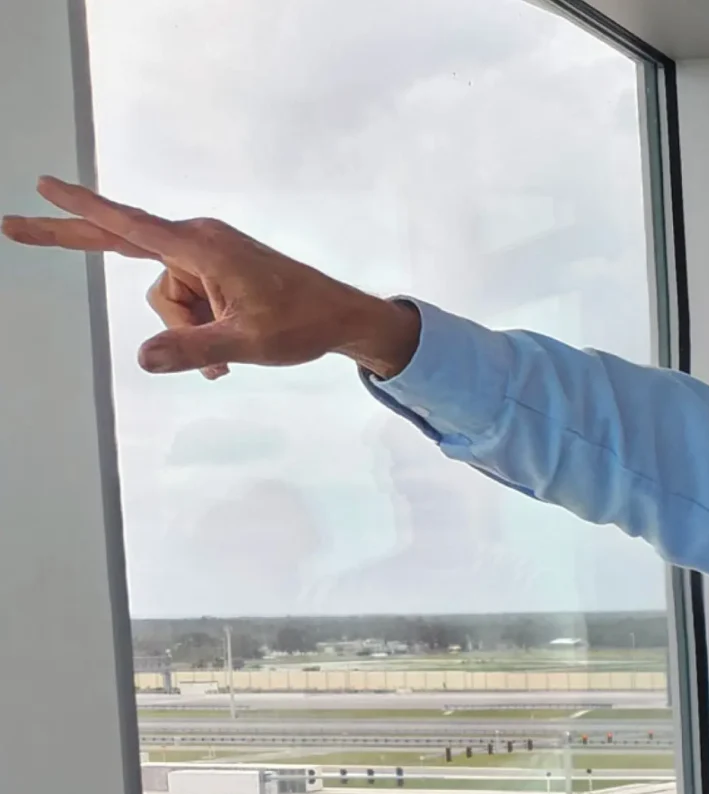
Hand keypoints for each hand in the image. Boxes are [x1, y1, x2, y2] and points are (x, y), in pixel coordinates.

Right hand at [3, 176, 419, 378]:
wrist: (343, 318)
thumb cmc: (302, 325)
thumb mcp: (246, 344)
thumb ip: (193, 350)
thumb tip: (144, 358)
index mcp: (201, 247)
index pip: (127, 225)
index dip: (81, 208)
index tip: (44, 186)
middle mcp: (197, 241)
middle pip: (124, 251)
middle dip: (73, 241)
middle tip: (11, 227)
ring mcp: (205, 254)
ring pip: (164, 297)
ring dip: (187, 328)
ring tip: (230, 347)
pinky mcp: (214, 269)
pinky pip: (184, 299)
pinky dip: (196, 326)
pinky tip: (225, 353)